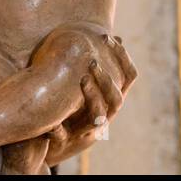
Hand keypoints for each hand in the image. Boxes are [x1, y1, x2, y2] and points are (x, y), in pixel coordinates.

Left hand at [43, 35, 137, 166]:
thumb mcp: (85, 81)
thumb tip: (113, 36)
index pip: (128, 77)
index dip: (123, 58)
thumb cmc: (71, 103)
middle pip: (117, 100)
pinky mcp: (65, 143)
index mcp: (109, 98)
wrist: (52, 139)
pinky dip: (58, 128)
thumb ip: (96, 63)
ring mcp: (86, 131)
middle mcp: (103, 116)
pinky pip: (63, 137)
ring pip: (97, 119)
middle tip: (93, 61)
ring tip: (82, 79)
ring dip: (92, 98)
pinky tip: (51, 118)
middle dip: (107, 80)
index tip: (109, 37)